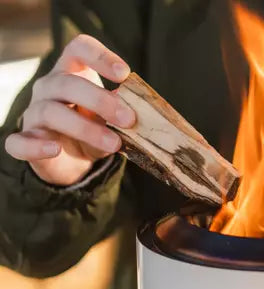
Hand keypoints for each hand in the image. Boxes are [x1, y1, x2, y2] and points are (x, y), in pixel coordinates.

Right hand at [4, 35, 135, 185]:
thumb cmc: (92, 131)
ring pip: (52, 112)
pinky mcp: (26, 142)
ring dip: (86, 128)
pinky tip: (55, 149)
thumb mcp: (111, 121)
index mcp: (71, 74)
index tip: (125, 73)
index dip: (100, 56)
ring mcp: (34, 114)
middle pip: (68, 83)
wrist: (71, 162)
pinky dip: (36, 146)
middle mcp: (49, 88)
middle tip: (129, 119)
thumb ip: (122, 112)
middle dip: (101, 101)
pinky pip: (19, 142)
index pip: (79, 49)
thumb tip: (140, 110)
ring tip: (114, 144)